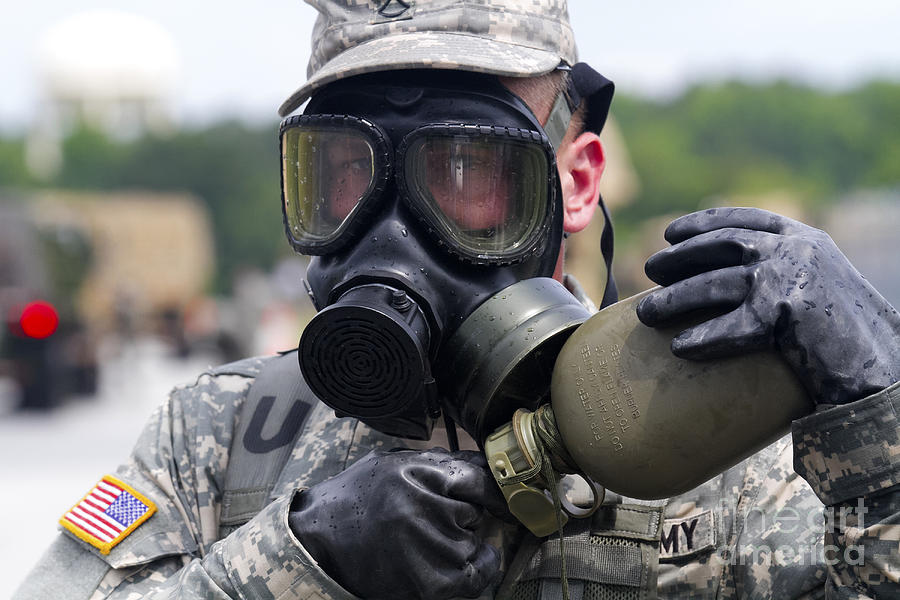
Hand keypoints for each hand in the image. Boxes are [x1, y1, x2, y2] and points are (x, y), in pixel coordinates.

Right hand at [288, 448, 505, 599]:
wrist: (317, 546)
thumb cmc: (356, 500)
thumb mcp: (392, 465)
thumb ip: (436, 464)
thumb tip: (484, 467)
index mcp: (415, 472)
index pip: (478, 477)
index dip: (495, 489)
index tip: (507, 497)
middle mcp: (424, 507)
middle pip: (475, 511)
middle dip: (464, 516)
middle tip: (433, 520)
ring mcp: (429, 547)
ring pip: (475, 542)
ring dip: (461, 543)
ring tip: (424, 542)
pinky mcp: (431, 583)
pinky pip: (478, 574)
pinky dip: (476, 569)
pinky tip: (455, 563)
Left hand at [636, 207, 899, 404]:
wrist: (886, 367)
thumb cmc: (850, 334)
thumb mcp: (820, 284)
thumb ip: (785, 269)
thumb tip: (733, 274)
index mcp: (806, 238)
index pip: (744, 218)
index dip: (703, 222)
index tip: (671, 233)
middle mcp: (796, 250)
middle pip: (720, 246)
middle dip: (679, 257)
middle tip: (649, 270)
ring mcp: (789, 278)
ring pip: (714, 284)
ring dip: (673, 299)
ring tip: (645, 313)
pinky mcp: (785, 314)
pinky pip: (729, 327)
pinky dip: (702, 338)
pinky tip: (680, 348)